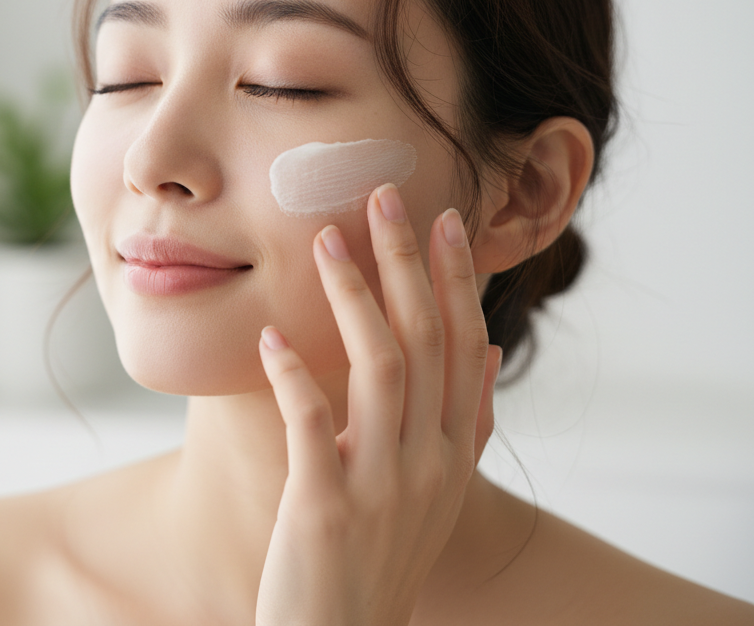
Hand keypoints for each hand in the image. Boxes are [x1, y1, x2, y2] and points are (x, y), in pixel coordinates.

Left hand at [255, 184, 502, 625]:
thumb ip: (463, 423)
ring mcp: (381, 486)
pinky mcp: (325, 507)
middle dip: (406, 263)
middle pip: (427, 341)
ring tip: (322, 241)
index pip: (464, 346)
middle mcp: (429, 463)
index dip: (455, 280)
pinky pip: (310, 424)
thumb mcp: (436, 491)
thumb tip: (484, 351)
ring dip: (352, 297)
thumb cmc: (379, 557)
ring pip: (380, 368)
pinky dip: (292, 374)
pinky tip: (269, 334)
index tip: (444, 220)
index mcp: (453, 451)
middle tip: (384, 196)